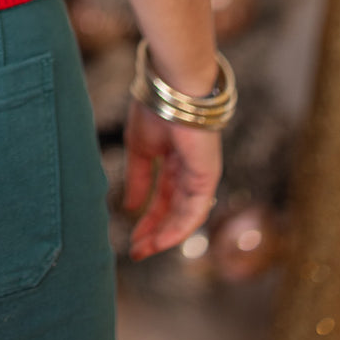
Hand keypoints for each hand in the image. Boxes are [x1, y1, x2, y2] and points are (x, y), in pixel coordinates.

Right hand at [122, 96, 221, 259]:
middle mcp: (190, 171)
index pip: (163, 197)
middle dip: (154, 231)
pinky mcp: (208, 177)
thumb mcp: (139, 147)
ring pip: (185, 215)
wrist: (173, 88)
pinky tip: (161, 240)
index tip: (131, 238)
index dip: (147, 218)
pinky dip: (178, 228)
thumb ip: (137, 178)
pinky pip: (194, 211)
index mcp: (175, 159)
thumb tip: (131, 206)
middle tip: (136, 251)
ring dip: (164, 235)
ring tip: (143, 249)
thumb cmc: (156, 108)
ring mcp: (201, 175)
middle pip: (173, 210)